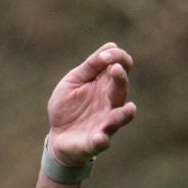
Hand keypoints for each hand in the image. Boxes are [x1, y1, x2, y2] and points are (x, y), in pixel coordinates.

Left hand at [47, 43, 135, 166]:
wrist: (57, 136)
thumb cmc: (68, 106)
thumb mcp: (74, 82)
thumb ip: (90, 66)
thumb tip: (111, 46)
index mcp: (106, 85)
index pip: (122, 66)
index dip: (117, 58)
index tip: (105, 56)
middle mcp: (111, 103)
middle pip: (122, 89)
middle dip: (120, 79)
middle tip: (115, 69)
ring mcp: (105, 123)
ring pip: (119, 118)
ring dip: (124, 114)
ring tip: (129, 109)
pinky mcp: (95, 142)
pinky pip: (102, 142)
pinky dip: (102, 140)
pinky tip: (100, 137)